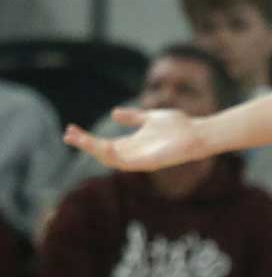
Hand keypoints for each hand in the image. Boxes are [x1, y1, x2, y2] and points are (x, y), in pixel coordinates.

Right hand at [62, 107, 207, 171]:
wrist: (199, 132)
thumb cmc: (179, 126)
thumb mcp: (150, 118)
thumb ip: (133, 118)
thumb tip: (114, 113)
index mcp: (131, 144)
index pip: (103, 144)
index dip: (87, 139)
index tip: (71, 129)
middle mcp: (132, 154)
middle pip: (101, 152)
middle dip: (84, 144)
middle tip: (68, 134)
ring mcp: (138, 160)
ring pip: (109, 158)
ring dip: (92, 149)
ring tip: (77, 138)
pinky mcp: (147, 163)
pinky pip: (124, 162)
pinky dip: (111, 155)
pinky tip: (101, 146)